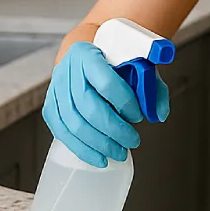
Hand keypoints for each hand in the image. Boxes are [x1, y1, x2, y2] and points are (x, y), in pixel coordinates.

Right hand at [42, 42, 170, 167]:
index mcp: (88, 53)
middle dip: (113, 129)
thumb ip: (152, 87)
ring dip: (98, 143)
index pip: (105, 81)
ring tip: (119, 152)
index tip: (138, 116)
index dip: (123, 102)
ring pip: (73, 122)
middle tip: (132, 141)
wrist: (90, 56)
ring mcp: (55, 88)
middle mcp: (67, 69)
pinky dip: (81, 148)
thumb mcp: (138, 65)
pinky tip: (98, 157)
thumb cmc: (116, 62)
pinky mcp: (51, 105)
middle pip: (87, 106)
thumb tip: (159, 113)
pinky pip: (61, 131)